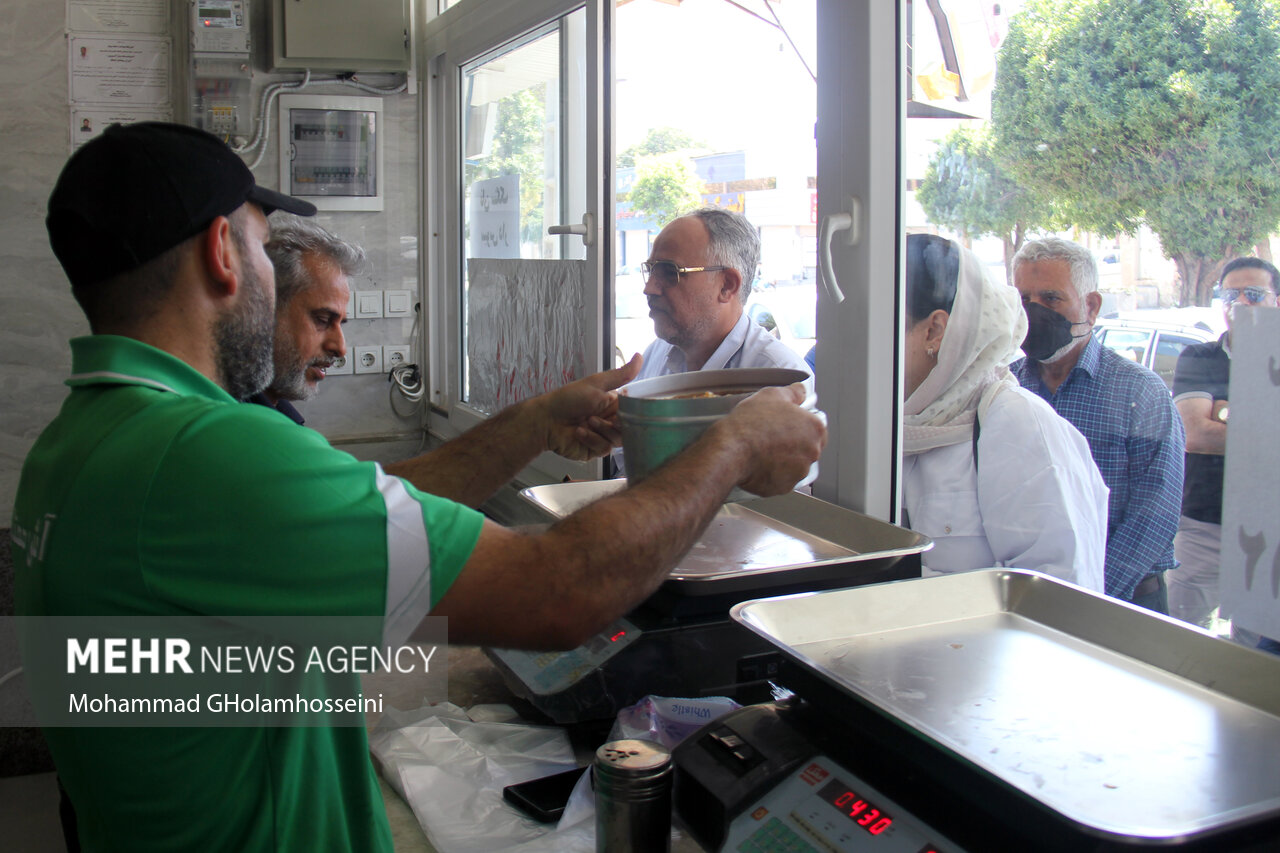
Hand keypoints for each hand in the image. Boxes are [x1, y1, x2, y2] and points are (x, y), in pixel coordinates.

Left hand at [537, 354, 642, 460]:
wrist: (546, 420)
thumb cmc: (568, 399)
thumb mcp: (597, 384)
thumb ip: (621, 374)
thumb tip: (639, 356)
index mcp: (613, 405)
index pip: (634, 411)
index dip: (633, 413)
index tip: (624, 411)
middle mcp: (610, 421)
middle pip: (629, 428)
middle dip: (617, 423)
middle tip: (606, 418)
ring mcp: (603, 436)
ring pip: (618, 440)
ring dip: (602, 430)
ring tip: (588, 421)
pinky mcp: (594, 450)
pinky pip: (604, 449)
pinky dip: (592, 439)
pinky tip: (579, 432)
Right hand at [711, 383, 826, 495]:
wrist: (731, 451)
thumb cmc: (751, 425)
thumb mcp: (771, 395)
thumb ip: (792, 392)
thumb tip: (800, 391)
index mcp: (815, 429)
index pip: (817, 428)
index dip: (800, 425)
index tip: (787, 424)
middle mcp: (811, 453)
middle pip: (806, 447)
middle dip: (792, 443)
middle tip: (771, 436)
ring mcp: (798, 472)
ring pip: (794, 465)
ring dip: (782, 459)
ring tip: (762, 450)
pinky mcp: (783, 487)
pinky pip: (780, 479)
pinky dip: (772, 473)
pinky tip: (758, 463)